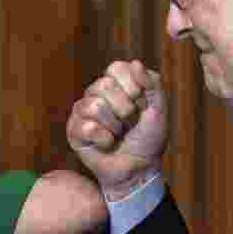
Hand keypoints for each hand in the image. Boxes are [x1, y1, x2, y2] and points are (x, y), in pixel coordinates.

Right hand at [67, 60, 166, 199]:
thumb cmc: (148, 140)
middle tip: (128, 123)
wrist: (138, 170)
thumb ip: (152, 84)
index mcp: (116, 84)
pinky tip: (106, 145)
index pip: (116, 67)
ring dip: (114, 126)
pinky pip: (87, 126)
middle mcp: (96, 93)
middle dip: (124, 108)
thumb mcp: (158, 110)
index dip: (131, 85)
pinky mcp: (74, 131)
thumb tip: (136, 63)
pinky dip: (104, 139)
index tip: (140, 102)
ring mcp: (82, 111)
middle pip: (103, 84)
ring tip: (117, 135)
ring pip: (94, 105)